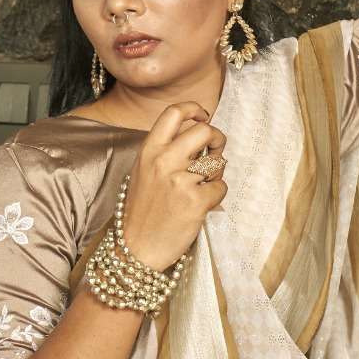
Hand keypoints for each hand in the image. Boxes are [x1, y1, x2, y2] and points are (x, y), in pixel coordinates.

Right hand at [122, 102, 227, 272]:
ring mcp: (180, 181)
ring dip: (216, 172)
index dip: (195, 109)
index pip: (174, 113)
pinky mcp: (196, 201)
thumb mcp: (143, 172)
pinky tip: (202, 204)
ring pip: (217, 161)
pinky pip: (221, 187)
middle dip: (217, 139)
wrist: (136, 249)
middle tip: (215, 151)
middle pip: (204, 131)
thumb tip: (196, 137)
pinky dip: (216, 195)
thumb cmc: (141, 213)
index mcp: (149, 151)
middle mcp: (164, 161)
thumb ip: (164, 152)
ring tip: (202, 185)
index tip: (204, 116)